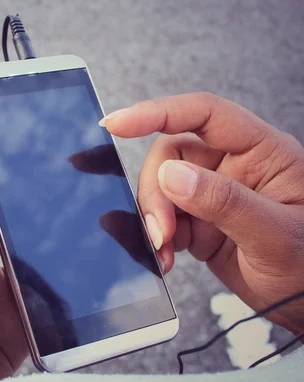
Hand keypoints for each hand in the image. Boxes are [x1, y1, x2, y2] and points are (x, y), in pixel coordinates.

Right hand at [103, 92, 303, 333]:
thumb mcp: (276, 235)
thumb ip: (225, 202)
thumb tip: (172, 175)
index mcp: (262, 152)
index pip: (205, 115)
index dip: (158, 113)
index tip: (117, 124)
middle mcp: (233, 166)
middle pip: (171, 155)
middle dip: (156, 193)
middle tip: (161, 232)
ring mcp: (213, 193)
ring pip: (160, 187)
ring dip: (152, 218)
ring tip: (163, 250)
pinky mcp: (198, 221)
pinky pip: (162, 216)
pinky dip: (155, 237)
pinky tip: (163, 256)